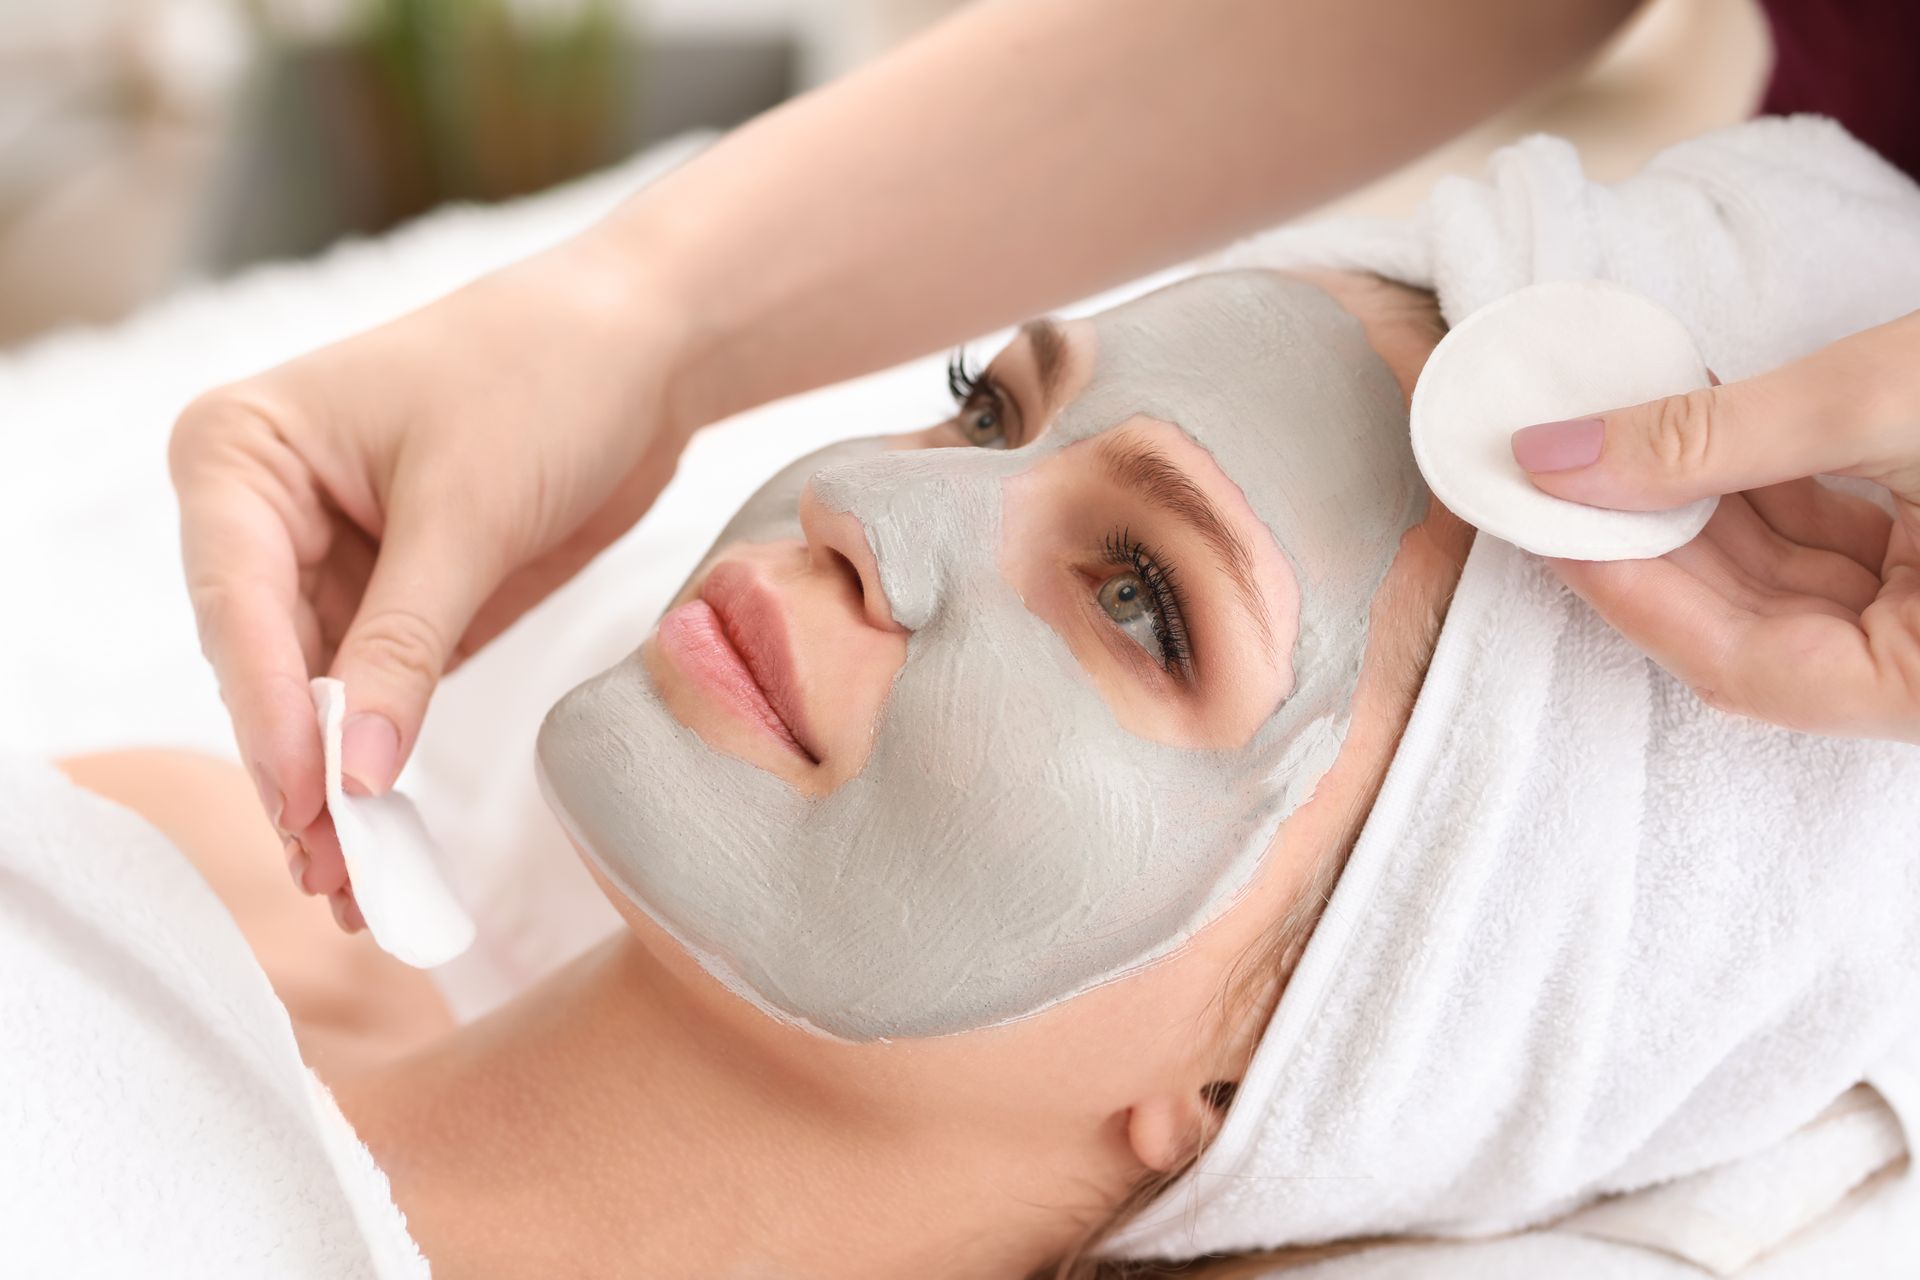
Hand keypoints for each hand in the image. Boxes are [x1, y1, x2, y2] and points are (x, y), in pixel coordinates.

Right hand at [170, 235, 692, 903]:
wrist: (645, 347)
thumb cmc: (544, 376)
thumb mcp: (468, 510)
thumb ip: (406, 643)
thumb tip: (357, 774)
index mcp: (242, 453)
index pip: (236, 605)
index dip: (272, 716)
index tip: (307, 805)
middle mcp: (263, 510)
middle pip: (262, 666)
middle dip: (300, 772)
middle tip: (336, 878)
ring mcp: (326, 561)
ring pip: (313, 697)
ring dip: (335, 786)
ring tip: (359, 887)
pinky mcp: (394, 598)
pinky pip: (372, 693)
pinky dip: (379, 759)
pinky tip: (383, 833)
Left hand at [1510, 309, 1919, 743]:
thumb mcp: (1879, 403)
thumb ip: (1714, 439)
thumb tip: (1559, 459)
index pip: (1738, 666)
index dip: (1626, 590)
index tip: (1541, 521)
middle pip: (1750, 630)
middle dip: (1645, 545)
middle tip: (1549, 478)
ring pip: (1782, 584)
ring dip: (1689, 509)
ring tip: (1604, 442)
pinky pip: (1828, 545)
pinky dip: (1757, 489)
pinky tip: (1688, 430)